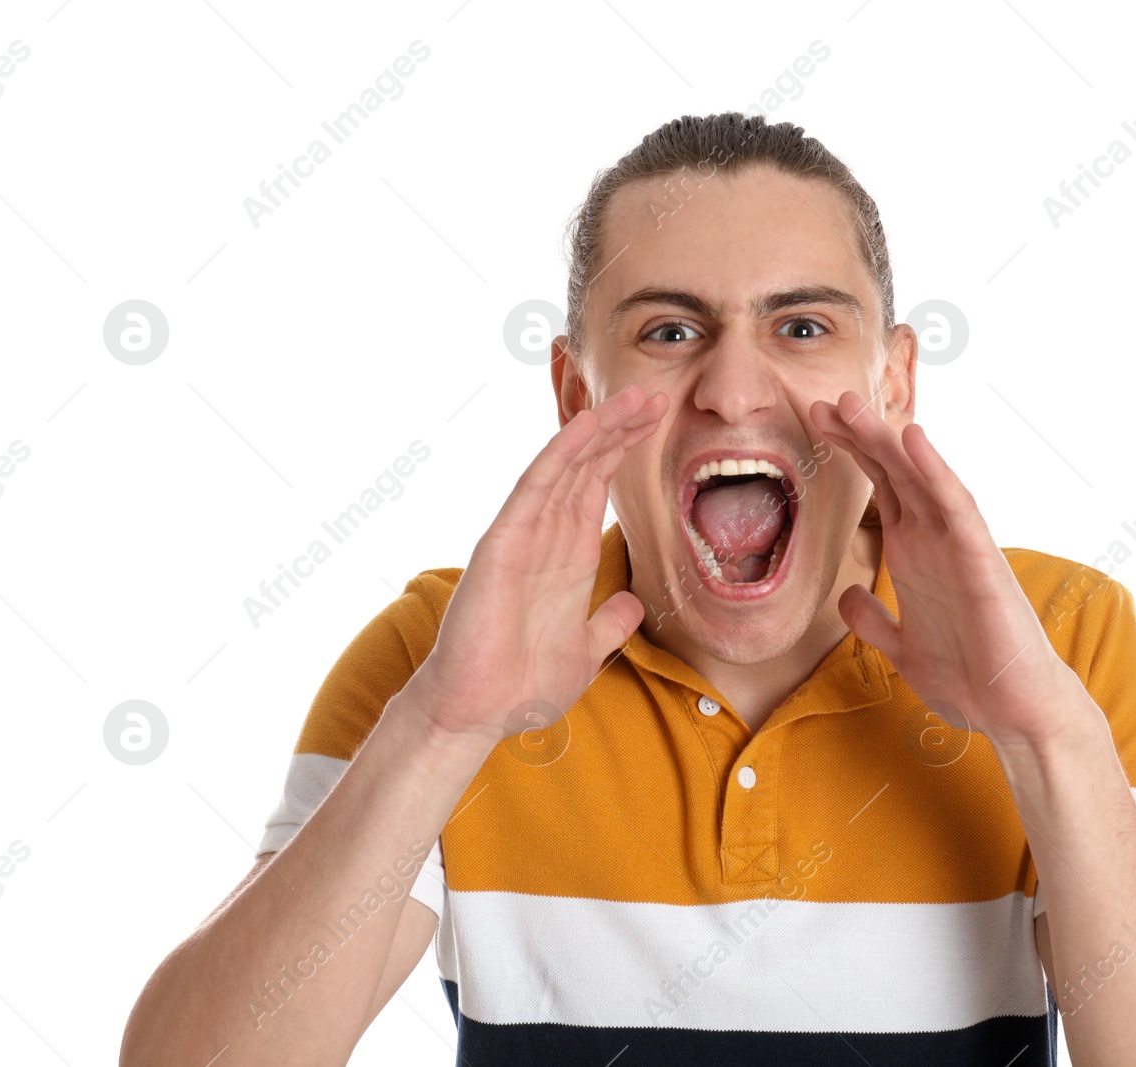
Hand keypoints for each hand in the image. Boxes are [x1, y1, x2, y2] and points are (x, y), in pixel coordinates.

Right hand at [406, 385, 666, 743]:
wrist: (478, 713)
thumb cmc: (520, 685)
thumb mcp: (583, 650)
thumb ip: (606, 623)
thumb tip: (630, 603)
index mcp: (566, 557)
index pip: (597, 488)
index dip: (625, 452)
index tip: (658, 422)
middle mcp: (545, 537)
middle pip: (585, 467)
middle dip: (619, 429)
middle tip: (655, 394)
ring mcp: (522, 535)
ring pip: (564, 466)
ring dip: (597, 429)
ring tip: (632, 397)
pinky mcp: (503, 544)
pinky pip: (535, 488)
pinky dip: (561, 453)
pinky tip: (586, 425)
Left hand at [809, 390, 1083, 749]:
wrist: (1013, 712)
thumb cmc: (970, 677)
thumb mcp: (902, 648)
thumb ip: (873, 620)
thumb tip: (846, 595)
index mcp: (913, 553)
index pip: (879, 488)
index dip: (850, 452)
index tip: (815, 421)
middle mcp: (934, 540)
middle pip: (894, 472)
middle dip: (860, 435)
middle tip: (825, 399)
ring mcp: (958, 546)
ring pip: (920, 479)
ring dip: (888, 440)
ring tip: (854, 406)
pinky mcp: (980, 562)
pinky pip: (956, 508)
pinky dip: (935, 472)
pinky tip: (913, 440)